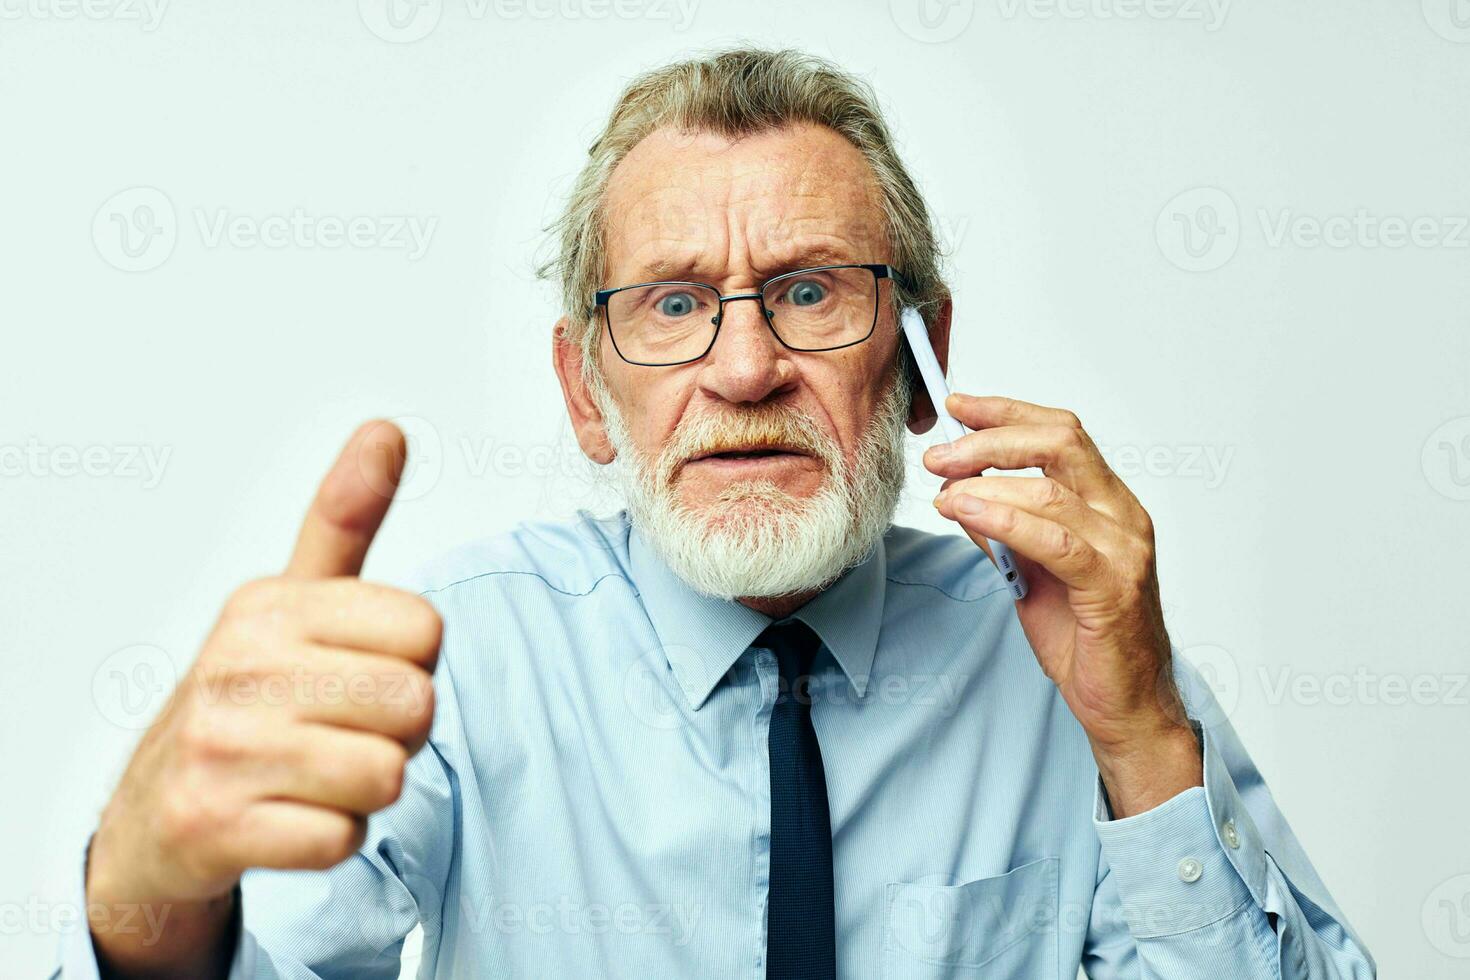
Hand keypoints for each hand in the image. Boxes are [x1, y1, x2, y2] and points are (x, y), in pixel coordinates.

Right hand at [86, 421, 440, 977]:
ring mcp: (221, 746)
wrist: (154, 812)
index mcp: (268, 605)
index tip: (361, 672)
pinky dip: (334, 839)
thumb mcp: (290, 601)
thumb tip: (388, 428)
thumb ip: (345, 518)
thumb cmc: (247, 698)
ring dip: (368, 789)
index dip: (413, 663)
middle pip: (417, 704)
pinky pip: (343, 839)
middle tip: (342, 731)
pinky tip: (290, 817)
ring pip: (387, 775)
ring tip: (316, 774)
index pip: (426, 628)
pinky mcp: (214, 825)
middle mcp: (238, 666)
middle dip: (399, 732)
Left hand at [926, 395, 1200, 816]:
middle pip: (1059, 443)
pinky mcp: (1112, 587)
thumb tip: (962, 494)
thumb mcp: (1031, 573)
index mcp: (1109, 504)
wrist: (1124, 704)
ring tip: (942, 489)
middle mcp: (1123, 516)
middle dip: (990, 439)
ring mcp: (1124, 550)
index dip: (1008, 412)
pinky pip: (1055, 541)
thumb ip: (1005, 531)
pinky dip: (1005, 519)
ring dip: (985, 481)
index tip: (959, 406)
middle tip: (940, 454)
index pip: (1061, 434)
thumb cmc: (1086, 639)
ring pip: (1052, 489)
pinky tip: (968, 513)